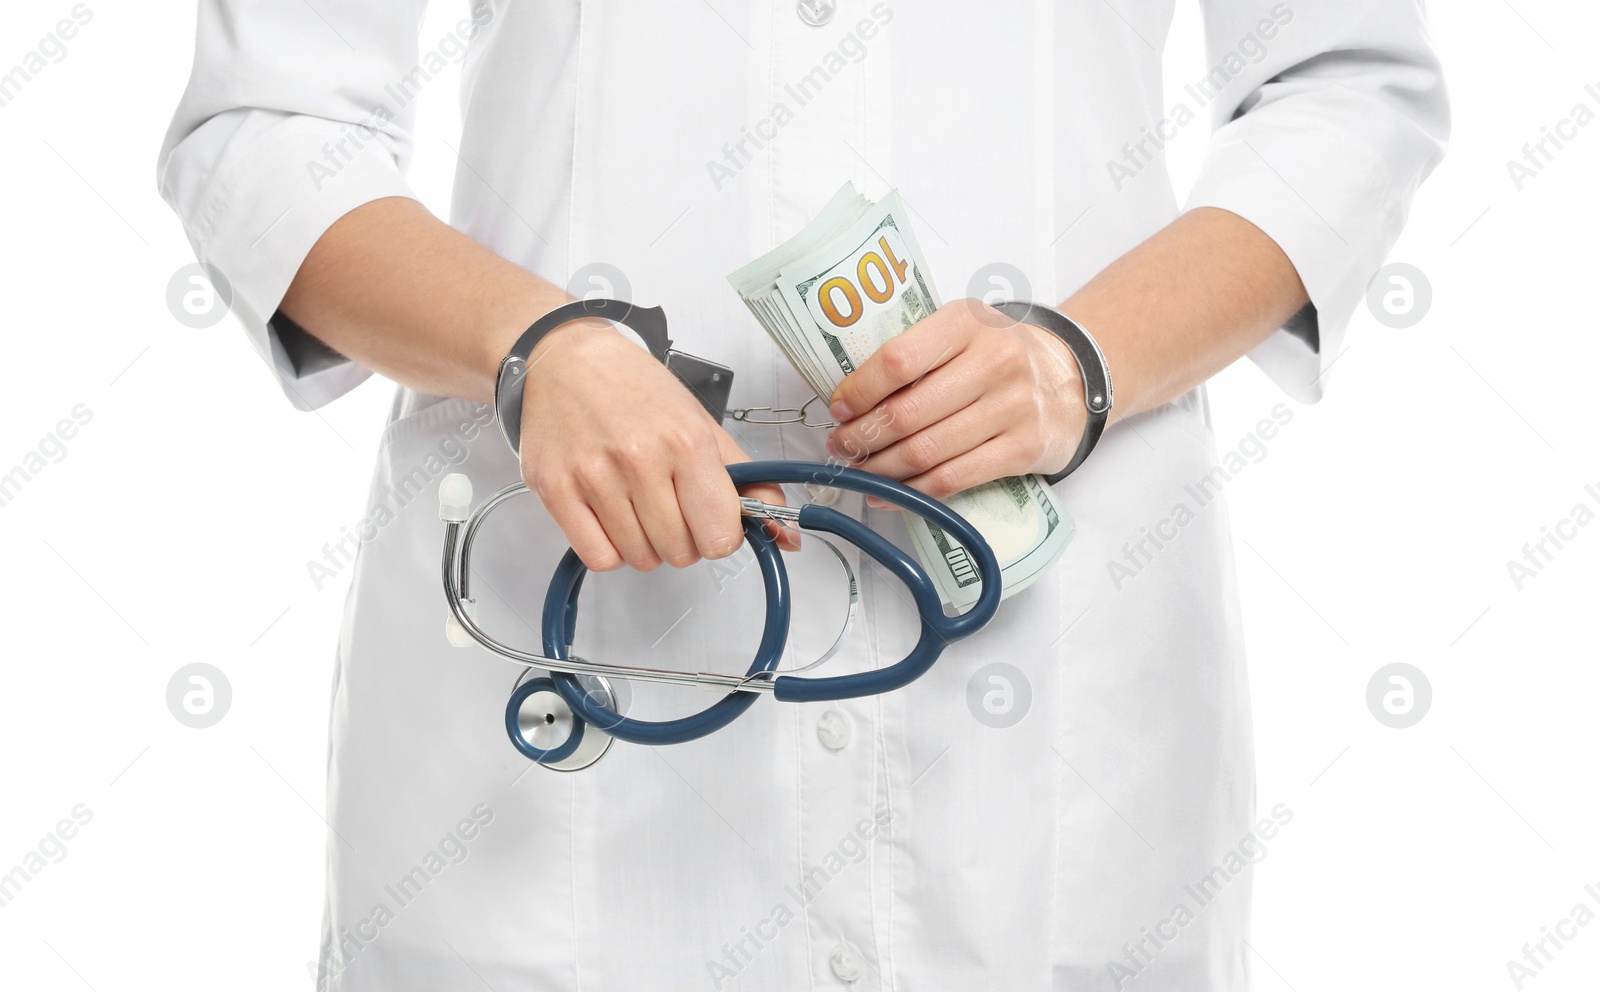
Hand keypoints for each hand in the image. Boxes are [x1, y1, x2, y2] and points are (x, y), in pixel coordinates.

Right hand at [518, 320, 799, 570]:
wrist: (564, 360)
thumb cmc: (634, 388)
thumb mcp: (701, 422)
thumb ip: (746, 480)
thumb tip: (786, 534)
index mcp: (686, 441)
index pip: (719, 535)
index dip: (719, 535)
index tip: (708, 519)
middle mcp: (640, 460)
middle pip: (681, 552)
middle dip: (683, 539)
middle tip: (670, 507)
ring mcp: (595, 477)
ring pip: (641, 558)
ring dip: (646, 544)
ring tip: (638, 506)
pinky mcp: (556, 491)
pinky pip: (599, 558)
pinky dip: (612, 551)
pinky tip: (613, 520)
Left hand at [825, 300, 1086, 501]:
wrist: (1073, 377)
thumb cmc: (1002, 354)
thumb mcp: (964, 330)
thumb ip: (917, 352)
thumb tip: (851, 398)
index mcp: (967, 323)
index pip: (899, 360)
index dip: (859, 390)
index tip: (840, 408)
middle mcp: (993, 362)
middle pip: (907, 413)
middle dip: (862, 436)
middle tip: (840, 445)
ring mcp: (1011, 408)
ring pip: (926, 452)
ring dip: (880, 468)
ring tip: (859, 469)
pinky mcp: (1022, 450)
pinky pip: (952, 479)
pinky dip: (912, 492)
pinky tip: (888, 493)